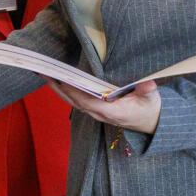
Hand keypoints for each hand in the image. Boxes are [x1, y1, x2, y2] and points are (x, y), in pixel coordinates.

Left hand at [46, 77, 160, 134]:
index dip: (76, 92)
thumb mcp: (152, 100)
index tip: (64, 80)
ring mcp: (95, 112)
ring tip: (44, 72)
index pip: (89, 102)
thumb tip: (148, 84)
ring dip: (57, 87)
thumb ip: (147, 92)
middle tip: (44, 71)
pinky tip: (56, 79)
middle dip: (59, 86)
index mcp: (112, 112)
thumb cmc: (150, 109)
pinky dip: (64, 89)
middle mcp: (100, 114)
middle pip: (74, 101)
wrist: (150, 123)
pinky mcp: (94, 108)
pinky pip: (75, 100)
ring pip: (71, 101)